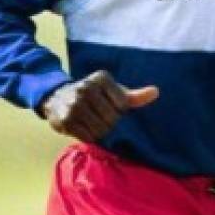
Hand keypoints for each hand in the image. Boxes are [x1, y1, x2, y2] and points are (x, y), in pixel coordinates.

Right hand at [38, 71, 158, 141]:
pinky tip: (84, 128)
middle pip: (112, 118)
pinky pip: (87, 136)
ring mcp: (75, 103)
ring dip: (100, 132)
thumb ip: (134, 96)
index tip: (110, 107)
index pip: (122, 105)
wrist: (57, 98)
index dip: (119, 111)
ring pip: (100, 129)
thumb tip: (156, 92)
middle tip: (101, 118)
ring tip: (94, 124)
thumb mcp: (114, 92)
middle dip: (110, 123)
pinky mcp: (66, 119)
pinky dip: (89, 137)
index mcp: (101, 78)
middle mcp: (86, 88)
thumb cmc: (94, 96)